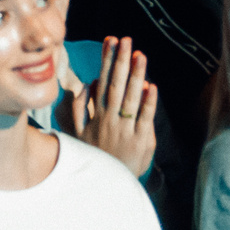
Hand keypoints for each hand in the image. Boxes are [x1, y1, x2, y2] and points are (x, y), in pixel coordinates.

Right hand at [66, 37, 156, 177]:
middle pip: (116, 85)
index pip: (102, 81)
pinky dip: (149, 103)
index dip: (107, 60)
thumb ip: (80, 109)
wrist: (106, 189)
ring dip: (135, 76)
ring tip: (140, 55)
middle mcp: (111, 120)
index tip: (111, 41)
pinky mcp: (141, 143)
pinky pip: (145, 120)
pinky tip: (151, 86)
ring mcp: (126, 131)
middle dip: (121, 61)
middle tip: (126, 39)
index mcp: (98, 115)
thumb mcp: (78, 134)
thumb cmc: (95, 158)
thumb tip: (85, 84)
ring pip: (131, 98)